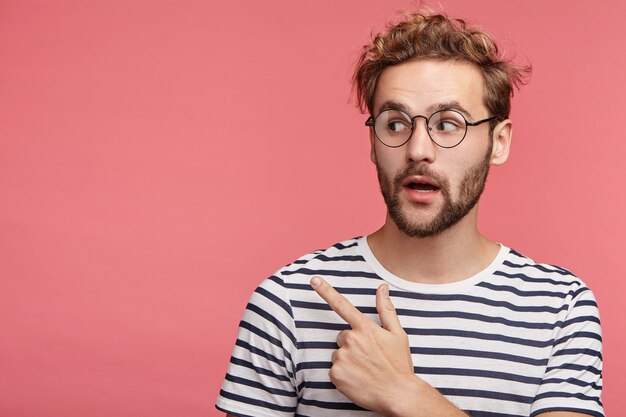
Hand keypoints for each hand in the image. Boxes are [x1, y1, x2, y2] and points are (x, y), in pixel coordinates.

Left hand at [310, 276, 415, 414]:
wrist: (398, 395)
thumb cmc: (399, 364)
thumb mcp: (397, 334)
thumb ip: (386, 309)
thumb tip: (382, 288)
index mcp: (364, 328)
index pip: (342, 305)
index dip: (326, 291)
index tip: (314, 280)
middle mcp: (350, 340)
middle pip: (342, 336)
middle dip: (352, 344)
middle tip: (368, 356)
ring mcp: (342, 357)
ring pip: (338, 353)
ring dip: (348, 359)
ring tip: (365, 369)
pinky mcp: (335, 374)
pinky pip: (334, 370)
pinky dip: (343, 374)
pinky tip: (358, 379)